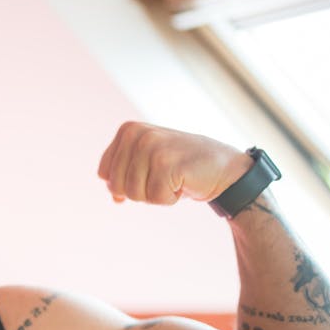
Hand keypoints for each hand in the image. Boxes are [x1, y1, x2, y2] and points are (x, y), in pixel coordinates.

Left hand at [97, 122, 251, 204]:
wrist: (224, 169)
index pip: (104, 173)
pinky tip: (184, 183)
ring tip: (174, 179)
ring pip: (134, 194)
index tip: (150, 172)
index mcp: (128, 130)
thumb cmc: (182, 168)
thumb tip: (114, 196)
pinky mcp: (167, 164)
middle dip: (141, 191)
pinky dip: (170, 199)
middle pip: (117, 186)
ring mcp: (152, 147)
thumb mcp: (147, 164)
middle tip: (164, 177)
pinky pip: (155, 198)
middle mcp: (137, 134)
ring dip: (156, 195)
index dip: (125, 183)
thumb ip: (124, 174)